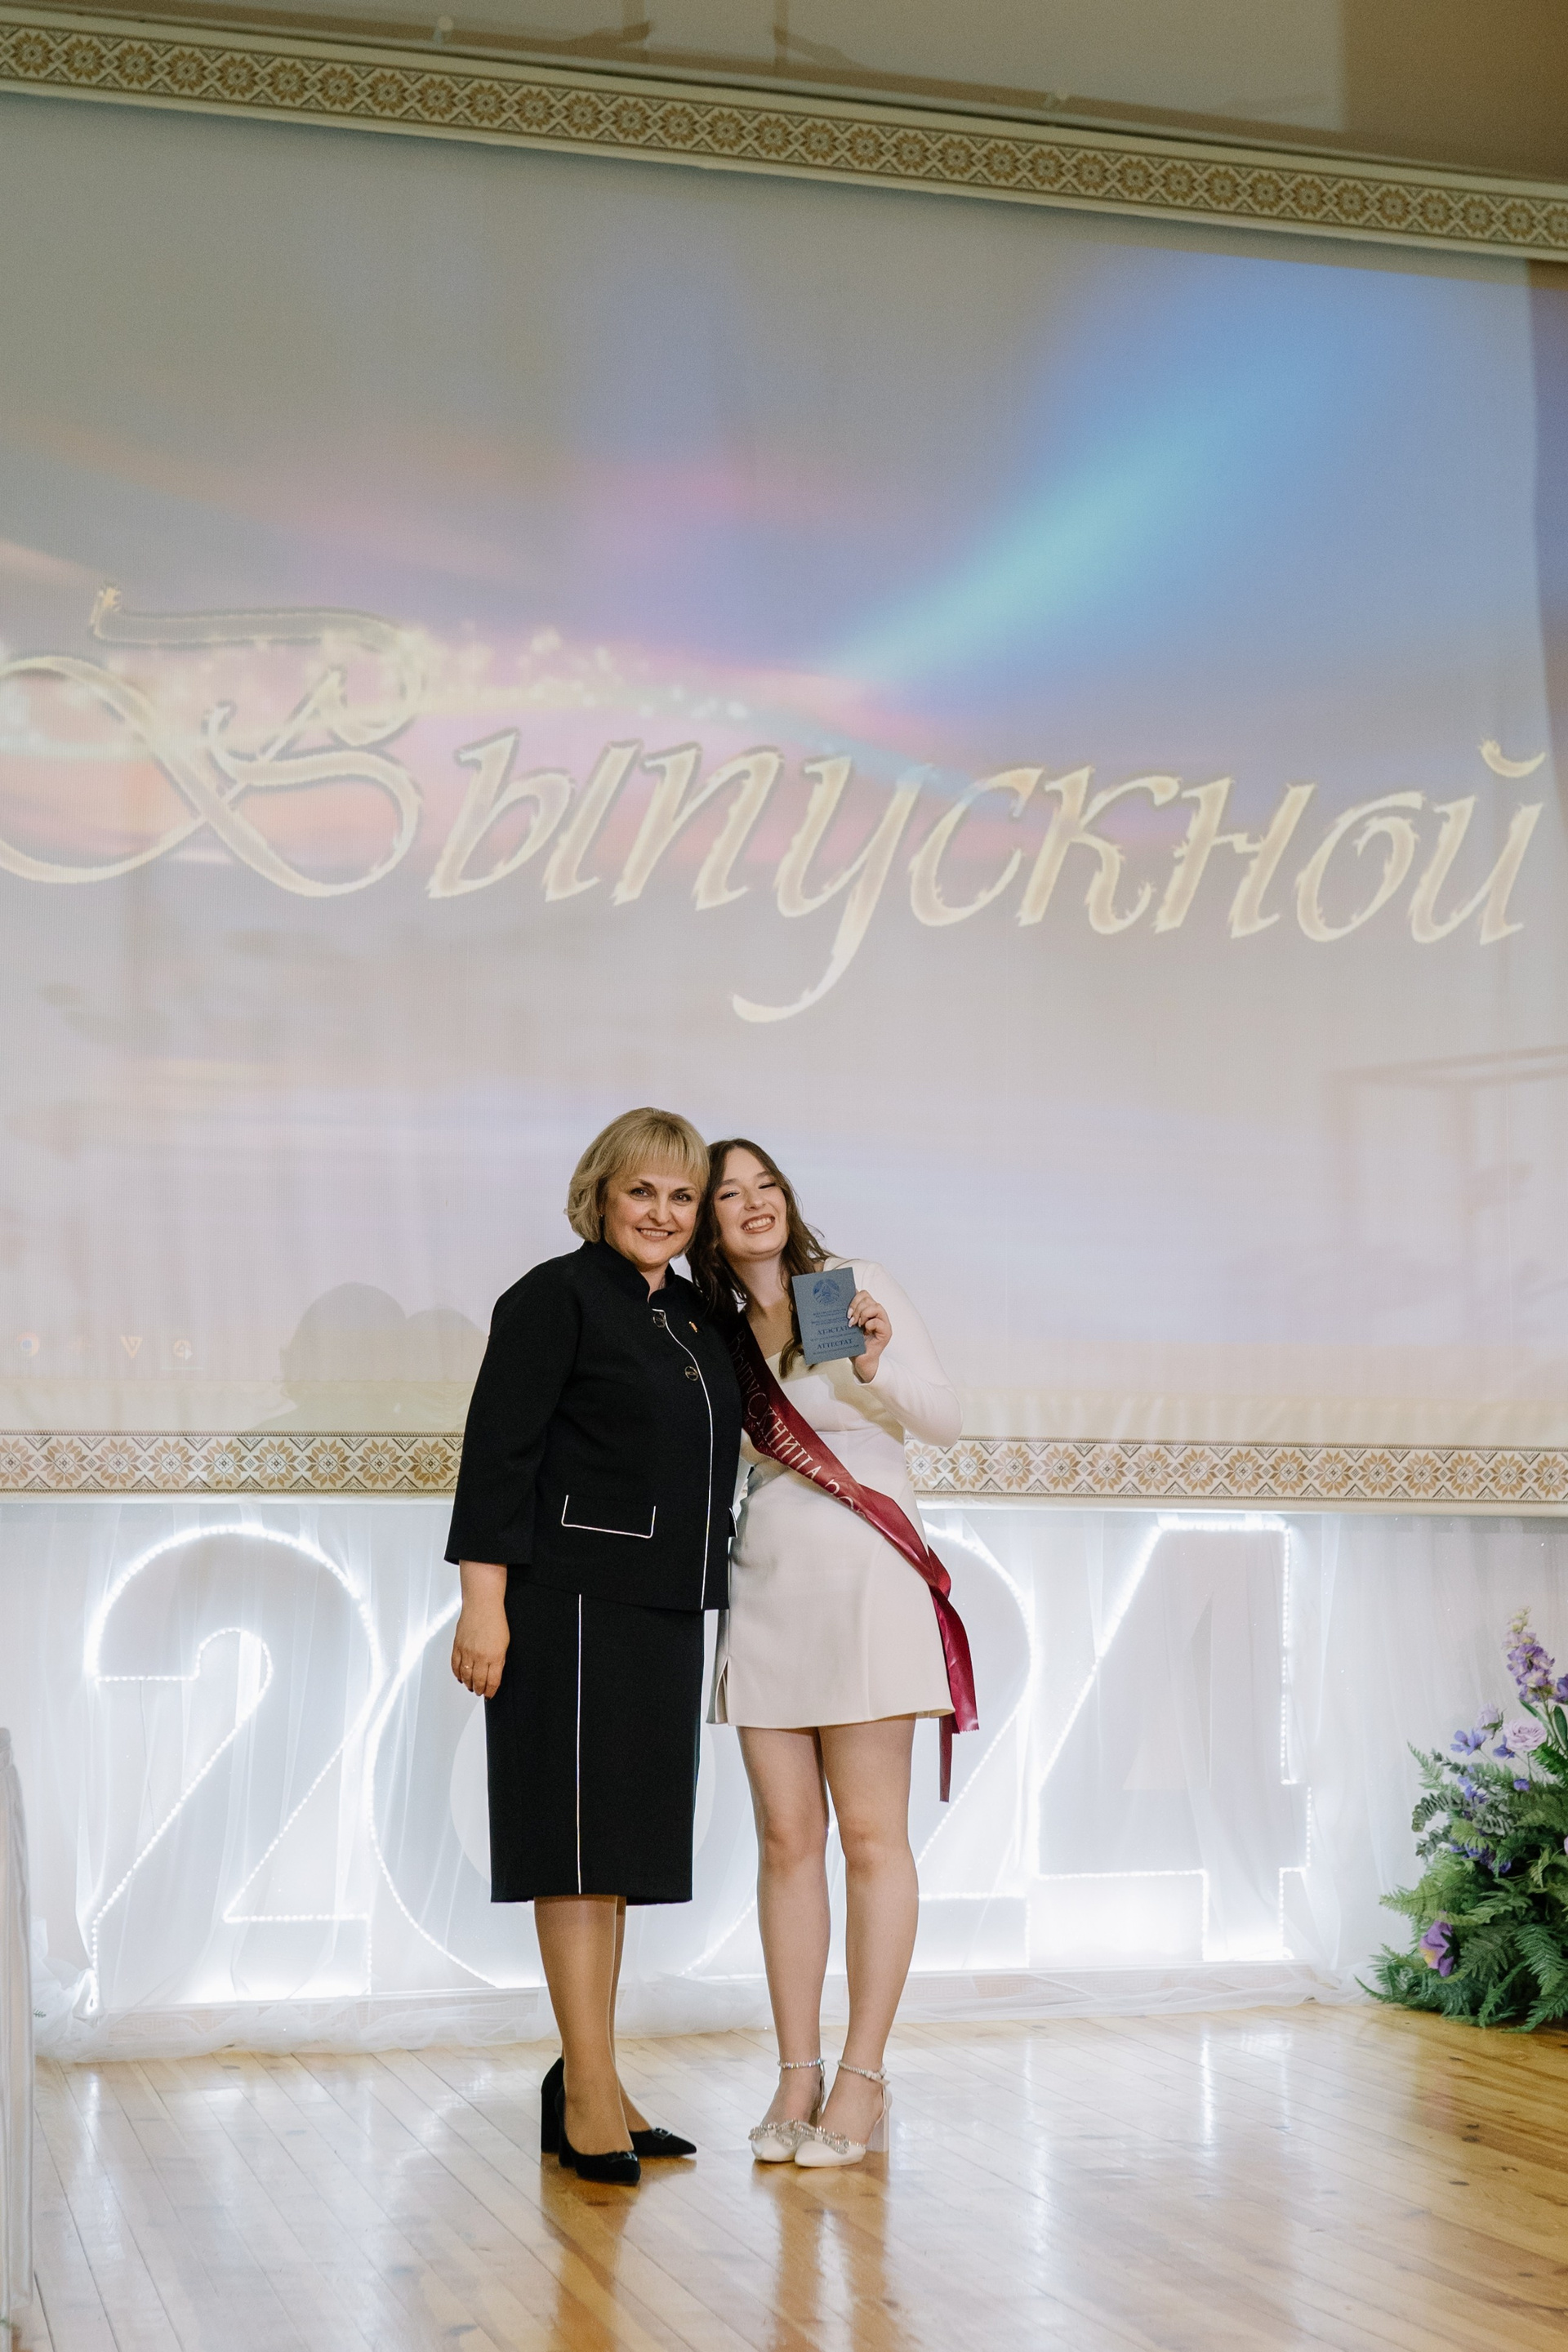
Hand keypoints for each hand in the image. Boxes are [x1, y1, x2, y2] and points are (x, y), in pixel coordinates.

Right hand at [451, 1559, 508, 1696]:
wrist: (482, 1604)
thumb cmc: (495, 1620)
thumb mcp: (504, 1643)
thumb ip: (499, 1659)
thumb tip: (495, 1673)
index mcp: (495, 1656)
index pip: (492, 1682)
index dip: (490, 1691)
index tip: (490, 1694)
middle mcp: (480, 1656)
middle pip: (478, 1681)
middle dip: (479, 1690)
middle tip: (480, 1692)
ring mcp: (467, 1652)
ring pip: (465, 1676)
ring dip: (468, 1684)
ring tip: (471, 1686)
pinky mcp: (457, 1647)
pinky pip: (455, 1666)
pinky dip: (457, 1674)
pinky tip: (460, 1676)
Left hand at [848, 1289, 890, 1382]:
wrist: (860, 1361)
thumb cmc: (854, 1344)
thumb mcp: (849, 1325)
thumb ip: (849, 1312)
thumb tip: (840, 1298)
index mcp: (869, 1310)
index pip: (864, 1294)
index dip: (854, 1299)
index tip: (846, 1311)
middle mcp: (878, 1315)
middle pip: (869, 1299)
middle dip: (857, 1307)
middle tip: (850, 1319)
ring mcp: (884, 1323)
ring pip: (876, 1307)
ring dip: (863, 1314)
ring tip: (856, 1324)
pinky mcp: (886, 1333)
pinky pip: (879, 1322)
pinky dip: (870, 1324)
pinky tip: (864, 1330)